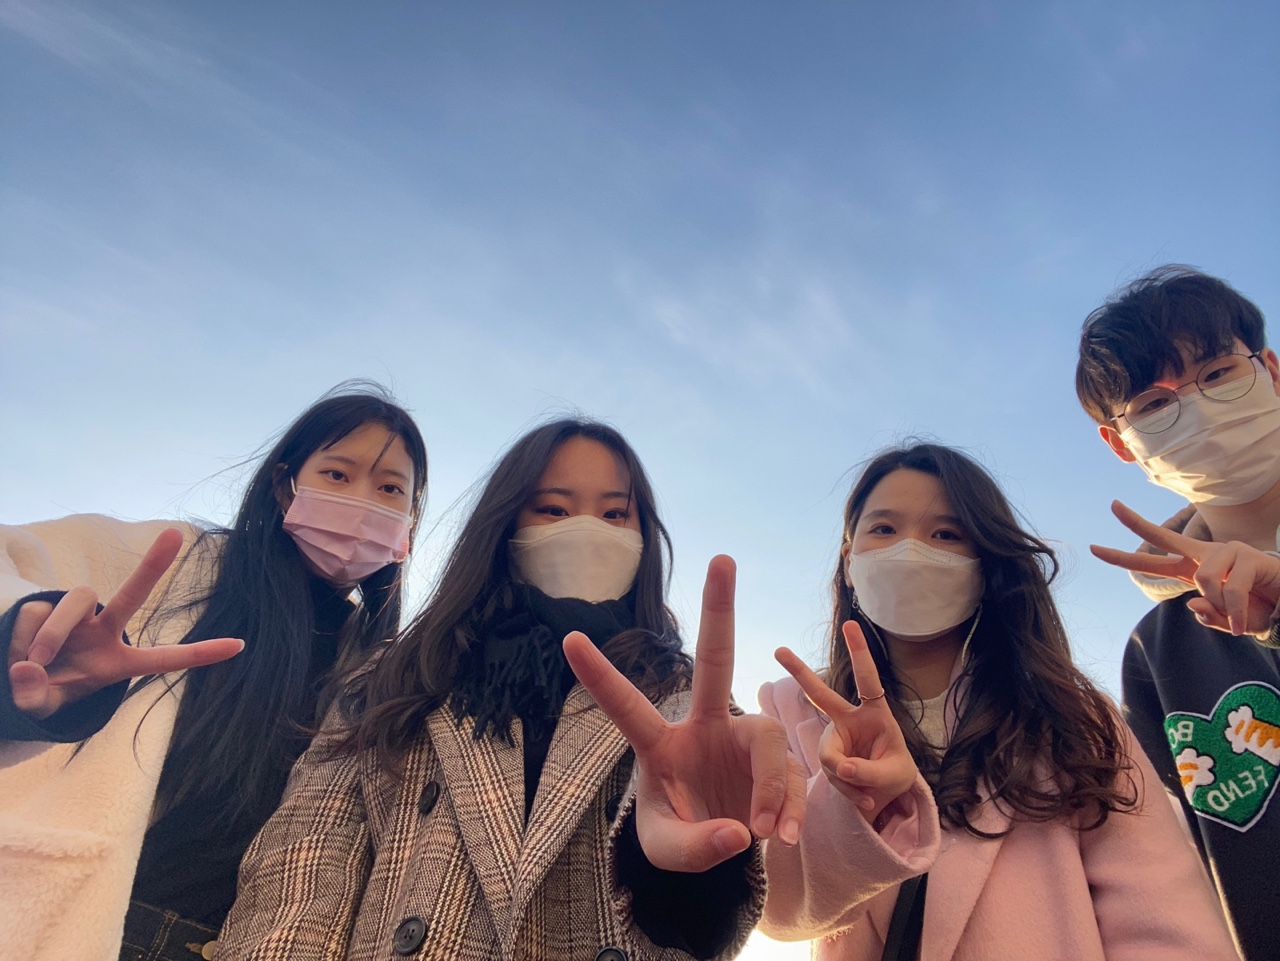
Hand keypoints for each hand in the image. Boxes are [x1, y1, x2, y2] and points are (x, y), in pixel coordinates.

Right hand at [8, 528, 244, 718]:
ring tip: (35, 661)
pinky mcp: (46, 606)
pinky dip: (26, 635)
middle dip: (152, 565)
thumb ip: (35, 696)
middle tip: (174, 534)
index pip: (165, 659)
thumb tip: (28, 666)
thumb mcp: (39, 707)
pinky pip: (38, 613)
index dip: (201, 653)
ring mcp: (77, 617)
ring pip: (77, 602)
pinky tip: (18, 653)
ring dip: (55, 632)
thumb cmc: (41, 693)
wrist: (11, 677)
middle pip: (132, 594)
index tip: (240, 645)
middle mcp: (103, 632)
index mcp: (118, 662)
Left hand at [563, 554, 804, 872]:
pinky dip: (790, 809)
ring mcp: (743, 738)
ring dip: (772, 788)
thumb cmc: (683, 833)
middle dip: (719, 608)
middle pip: (716, 660)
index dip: (599, 674)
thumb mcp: (669, 850)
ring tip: (764, 833)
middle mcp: (704, 726)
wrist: (722, 846)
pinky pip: (793, 775)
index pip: (626, 707)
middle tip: (722, 558)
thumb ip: (694, 847)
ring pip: (768, 740)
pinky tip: (782, 836)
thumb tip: (739, 832)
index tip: (567, 636)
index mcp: (660, 744)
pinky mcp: (776, 760)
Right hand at [775, 622, 916, 822]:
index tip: (851, 624)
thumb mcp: (895, 776)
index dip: (860, 653)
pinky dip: (848, 791)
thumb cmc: (895, 775)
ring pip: (831, 758)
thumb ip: (869, 771)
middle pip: (822, 695)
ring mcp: (835, 740)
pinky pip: (831, 776)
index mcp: (875, 714)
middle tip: (779, 650)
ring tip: (870, 794)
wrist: (886, 799)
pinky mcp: (827, 759)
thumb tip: (839, 766)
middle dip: (799, 672)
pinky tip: (864, 799)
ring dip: (850, 780)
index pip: (868, 680)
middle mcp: (850, 721)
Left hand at [1090, 500, 1279, 635]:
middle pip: (1164, 535)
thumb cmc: (1255, 611)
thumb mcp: (1227, 621)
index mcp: (1193, 569)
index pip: (1152, 560)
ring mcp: (1227, 551)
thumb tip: (1192, 602)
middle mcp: (1205, 555)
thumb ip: (1208, 616)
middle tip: (1112, 506)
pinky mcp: (1250, 557)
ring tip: (1235, 619)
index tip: (1093, 548)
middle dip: (1136, 522)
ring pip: (1204, 578)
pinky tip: (1241, 625)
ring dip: (1220, 605)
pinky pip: (1231, 588)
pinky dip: (1234, 612)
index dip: (1123, 557)